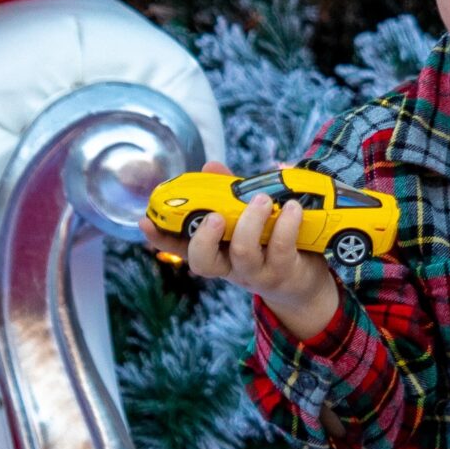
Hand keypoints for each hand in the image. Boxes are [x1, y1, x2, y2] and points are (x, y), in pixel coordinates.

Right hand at [137, 160, 340, 339]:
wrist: (304, 283)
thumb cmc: (270, 242)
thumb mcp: (247, 219)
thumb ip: (229, 193)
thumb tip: (210, 165)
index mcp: (216, 251)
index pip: (181, 248)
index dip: (161, 238)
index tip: (145, 221)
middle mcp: (230, 266)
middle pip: (203, 261)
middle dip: (203, 237)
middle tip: (215, 216)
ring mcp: (256, 272)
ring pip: (243, 253)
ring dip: (250, 222)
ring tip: (262, 199)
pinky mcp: (283, 272)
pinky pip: (280, 249)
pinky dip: (286, 224)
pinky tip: (291, 208)